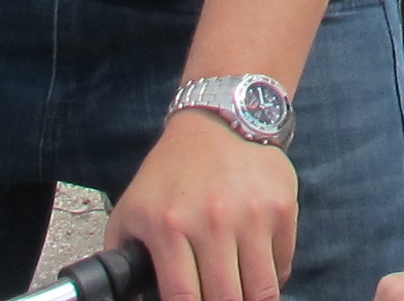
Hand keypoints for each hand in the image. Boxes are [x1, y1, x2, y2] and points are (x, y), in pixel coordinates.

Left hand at [112, 111, 296, 300]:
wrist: (219, 121)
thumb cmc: (171, 172)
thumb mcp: (132, 210)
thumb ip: (121, 257)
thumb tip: (128, 297)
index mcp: (170, 227)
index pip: (183, 298)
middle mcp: (213, 222)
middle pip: (226, 299)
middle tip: (217, 299)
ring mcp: (252, 215)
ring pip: (261, 290)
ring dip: (251, 300)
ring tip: (240, 295)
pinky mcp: (282, 208)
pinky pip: (282, 265)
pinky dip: (271, 279)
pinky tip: (256, 273)